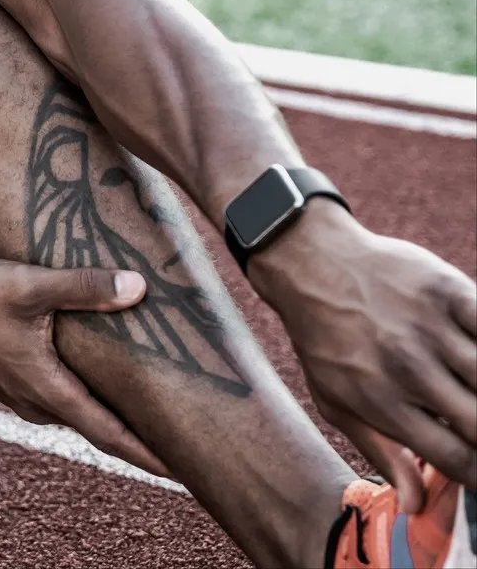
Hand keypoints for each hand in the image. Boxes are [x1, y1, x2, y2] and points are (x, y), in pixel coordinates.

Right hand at [0, 259, 168, 477]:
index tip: (186, 471)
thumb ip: (83, 287)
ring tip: (157, 412)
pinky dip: (93, 400)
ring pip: (82, 415)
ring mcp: (26, 397)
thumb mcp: (29, 286)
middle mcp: (39, 403)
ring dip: (116, 417)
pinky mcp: (17, 384)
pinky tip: (108, 380)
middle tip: (187, 441)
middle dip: (143, 438)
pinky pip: (65, 401)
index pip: (109, 433)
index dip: (149, 454)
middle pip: (101, 430)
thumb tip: (137, 287)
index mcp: (47, 389)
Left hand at [250, 201, 476, 511]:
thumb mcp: (336, 402)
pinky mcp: (449, 291)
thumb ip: (382, 452)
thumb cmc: (324, 341)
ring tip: (471, 394)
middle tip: (474, 430)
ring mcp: (431, 328)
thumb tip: (415, 505)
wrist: (312, 266)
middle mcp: (409, 368)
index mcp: (382, 401)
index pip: (455, 457)